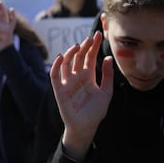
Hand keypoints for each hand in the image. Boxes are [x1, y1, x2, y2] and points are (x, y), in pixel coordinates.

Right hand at [50, 31, 113, 160]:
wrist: (86, 127)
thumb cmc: (96, 111)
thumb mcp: (106, 92)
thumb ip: (107, 75)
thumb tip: (108, 58)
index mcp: (89, 75)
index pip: (90, 56)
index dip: (94, 46)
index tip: (98, 35)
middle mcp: (78, 76)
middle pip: (79, 57)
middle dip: (84, 47)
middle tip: (90, 38)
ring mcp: (68, 82)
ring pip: (67, 63)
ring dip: (71, 53)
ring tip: (78, 46)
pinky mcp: (59, 89)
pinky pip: (55, 75)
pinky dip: (56, 65)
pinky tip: (61, 57)